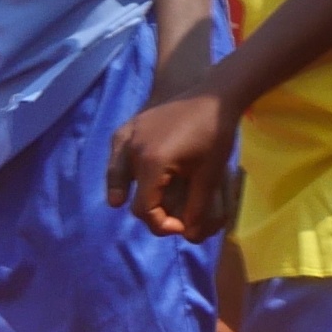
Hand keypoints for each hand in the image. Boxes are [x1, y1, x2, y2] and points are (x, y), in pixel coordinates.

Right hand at [108, 87, 233, 237]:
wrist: (213, 97)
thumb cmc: (215, 135)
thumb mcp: (209, 175)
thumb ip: (196, 208)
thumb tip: (188, 234)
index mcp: (152, 163)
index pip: (145, 210)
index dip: (161, 225)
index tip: (180, 226)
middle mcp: (132, 150)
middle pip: (131, 198)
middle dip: (150, 213)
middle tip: (170, 217)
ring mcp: (128, 136)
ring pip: (117, 176)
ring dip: (129, 193)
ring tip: (145, 202)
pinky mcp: (129, 126)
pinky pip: (116, 154)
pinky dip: (119, 169)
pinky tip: (130, 177)